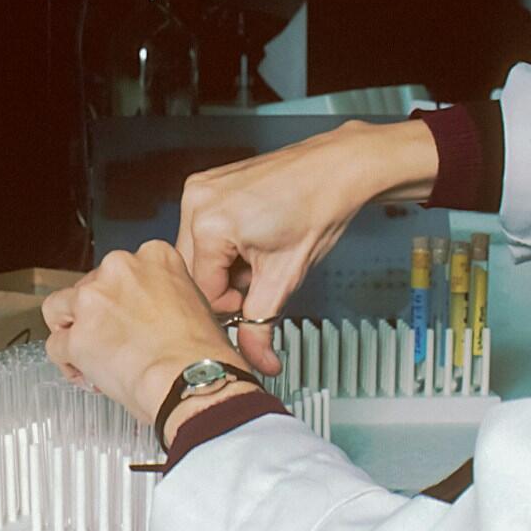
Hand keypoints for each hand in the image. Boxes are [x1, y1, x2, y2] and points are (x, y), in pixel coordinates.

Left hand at [43, 241, 238, 427]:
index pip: (122, 268)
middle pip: (90, 286)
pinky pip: (56, 345)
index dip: (122, 295)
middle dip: (97, 314)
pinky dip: (67, 361)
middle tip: (113, 340)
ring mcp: (94, 300)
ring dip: (70, 329)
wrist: (192, 379)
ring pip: (59, 307)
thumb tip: (155, 314)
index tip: (128, 314)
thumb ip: (167, 297)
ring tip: (87, 352)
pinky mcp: (77, 335)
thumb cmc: (202, 353)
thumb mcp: (196, 304)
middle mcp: (120, 269)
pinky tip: (85, 373)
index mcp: (155, 257)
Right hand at [175, 119, 438, 372]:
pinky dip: (224, 243)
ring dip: (224, 264)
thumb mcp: (285, 278)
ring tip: (259, 252)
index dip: (232, 303)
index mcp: (209, 226)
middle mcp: (196, 202)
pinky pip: (202, 228)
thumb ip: (262, 326)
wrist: (337, 168)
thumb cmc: (318, 209)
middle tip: (259, 275)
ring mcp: (199, 188)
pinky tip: (253, 235)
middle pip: (193, 271)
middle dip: (225, 283)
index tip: (257, 296)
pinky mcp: (206, 183)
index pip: (202, 292)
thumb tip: (258, 361)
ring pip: (196, 252)